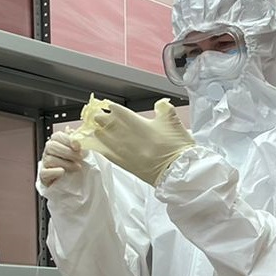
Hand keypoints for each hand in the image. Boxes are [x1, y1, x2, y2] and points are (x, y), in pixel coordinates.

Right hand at [38, 134, 84, 186]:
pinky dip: (54, 172)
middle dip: (68, 152)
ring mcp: (44, 163)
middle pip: (52, 146)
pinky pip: (45, 172)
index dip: (68, 140)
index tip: (78, 147)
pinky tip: (62, 172)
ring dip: (66, 163)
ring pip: (50, 159)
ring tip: (77, 167)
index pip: (57, 136)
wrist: (65, 180)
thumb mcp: (75, 150)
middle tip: (80, 158)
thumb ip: (73, 140)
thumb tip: (70, 130)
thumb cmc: (70, 162)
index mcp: (55, 142)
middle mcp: (48, 151)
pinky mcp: (43, 175)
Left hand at [78, 97, 194, 185]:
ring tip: (96, 129)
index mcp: (138, 124)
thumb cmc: (177, 147)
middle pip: (107, 123)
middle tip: (98, 115)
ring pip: (104, 138)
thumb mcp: (173, 121)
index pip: (118, 112)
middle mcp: (127, 136)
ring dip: (99, 132)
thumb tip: (160, 103)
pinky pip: (107, 154)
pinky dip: (102, 148)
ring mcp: (124, 151)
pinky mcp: (124, 164)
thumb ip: (164, 108)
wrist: (178, 171)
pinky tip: (99, 146)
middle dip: (102, 118)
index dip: (112, 108)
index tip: (108, 106)